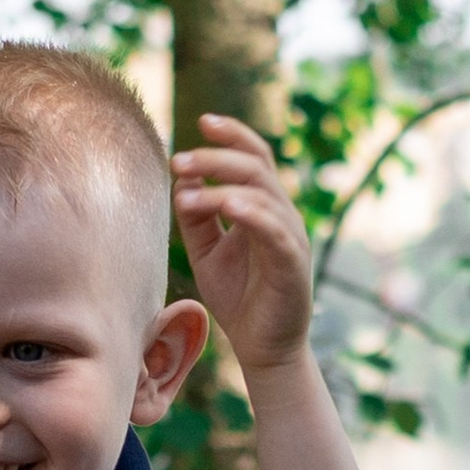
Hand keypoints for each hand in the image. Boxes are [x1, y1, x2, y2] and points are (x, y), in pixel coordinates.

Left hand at [169, 117, 315, 381]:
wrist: (263, 348)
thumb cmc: (238, 298)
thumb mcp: (206, 252)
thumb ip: (196, 217)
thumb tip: (183, 178)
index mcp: (263, 207)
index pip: (253, 157)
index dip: (232, 135)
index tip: (201, 121)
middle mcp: (280, 215)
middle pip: (255, 166)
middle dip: (215, 158)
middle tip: (178, 160)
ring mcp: (289, 237)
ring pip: (262, 194)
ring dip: (221, 187)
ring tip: (185, 195)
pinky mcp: (292, 263)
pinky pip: (274, 230)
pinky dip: (251, 213)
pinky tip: (228, 205)